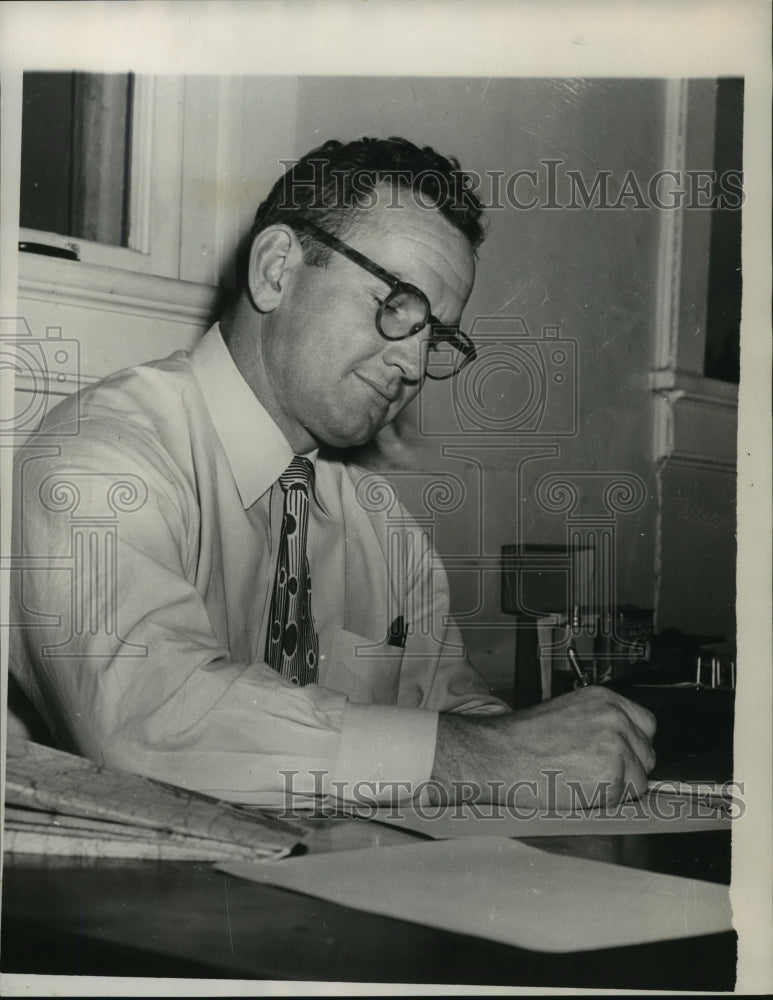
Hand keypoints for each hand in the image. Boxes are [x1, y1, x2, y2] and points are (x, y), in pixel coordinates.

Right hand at [432, 686, 656, 809]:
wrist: (500, 754)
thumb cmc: (523, 738)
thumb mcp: (567, 712)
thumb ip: (599, 723)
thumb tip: (620, 743)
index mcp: (604, 699)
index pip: (647, 724)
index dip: (634, 743)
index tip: (624, 755)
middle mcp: (615, 719)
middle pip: (646, 753)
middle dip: (629, 767)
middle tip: (596, 772)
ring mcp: (617, 746)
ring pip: (639, 779)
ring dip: (619, 786)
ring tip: (584, 780)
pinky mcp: (612, 775)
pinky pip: (624, 797)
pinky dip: (606, 800)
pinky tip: (579, 789)